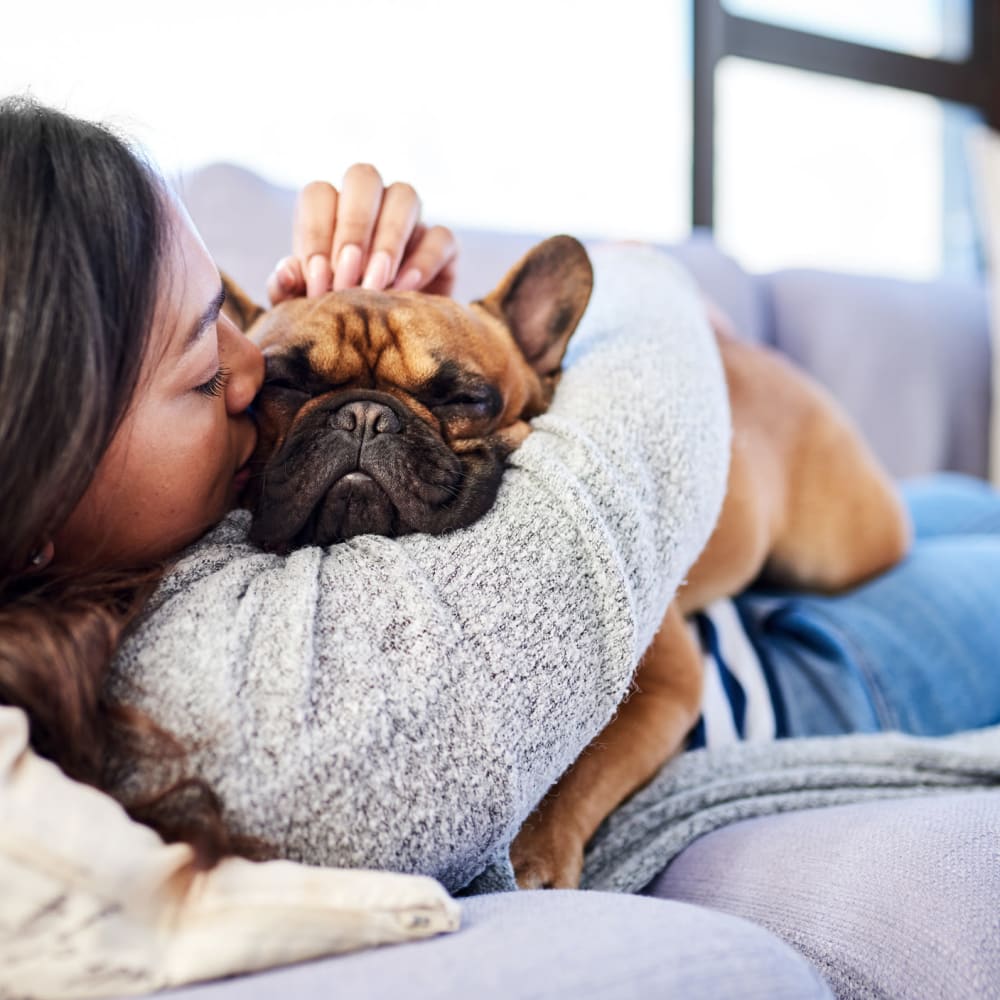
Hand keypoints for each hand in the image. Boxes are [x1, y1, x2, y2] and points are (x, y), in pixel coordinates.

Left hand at [267, 164, 457, 303]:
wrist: (389, 350)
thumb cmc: (339, 322)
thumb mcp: (304, 311)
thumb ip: (287, 290)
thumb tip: (287, 271)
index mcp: (330, 213)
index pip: (319, 195)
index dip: (316, 234)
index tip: (317, 283)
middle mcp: (371, 207)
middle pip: (363, 178)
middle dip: (353, 226)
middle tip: (347, 277)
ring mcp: (411, 222)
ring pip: (405, 195)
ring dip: (387, 240)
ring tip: (375, 285)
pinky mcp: (444, 248)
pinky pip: (440, 236)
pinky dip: (422, 261)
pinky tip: (404, 289)